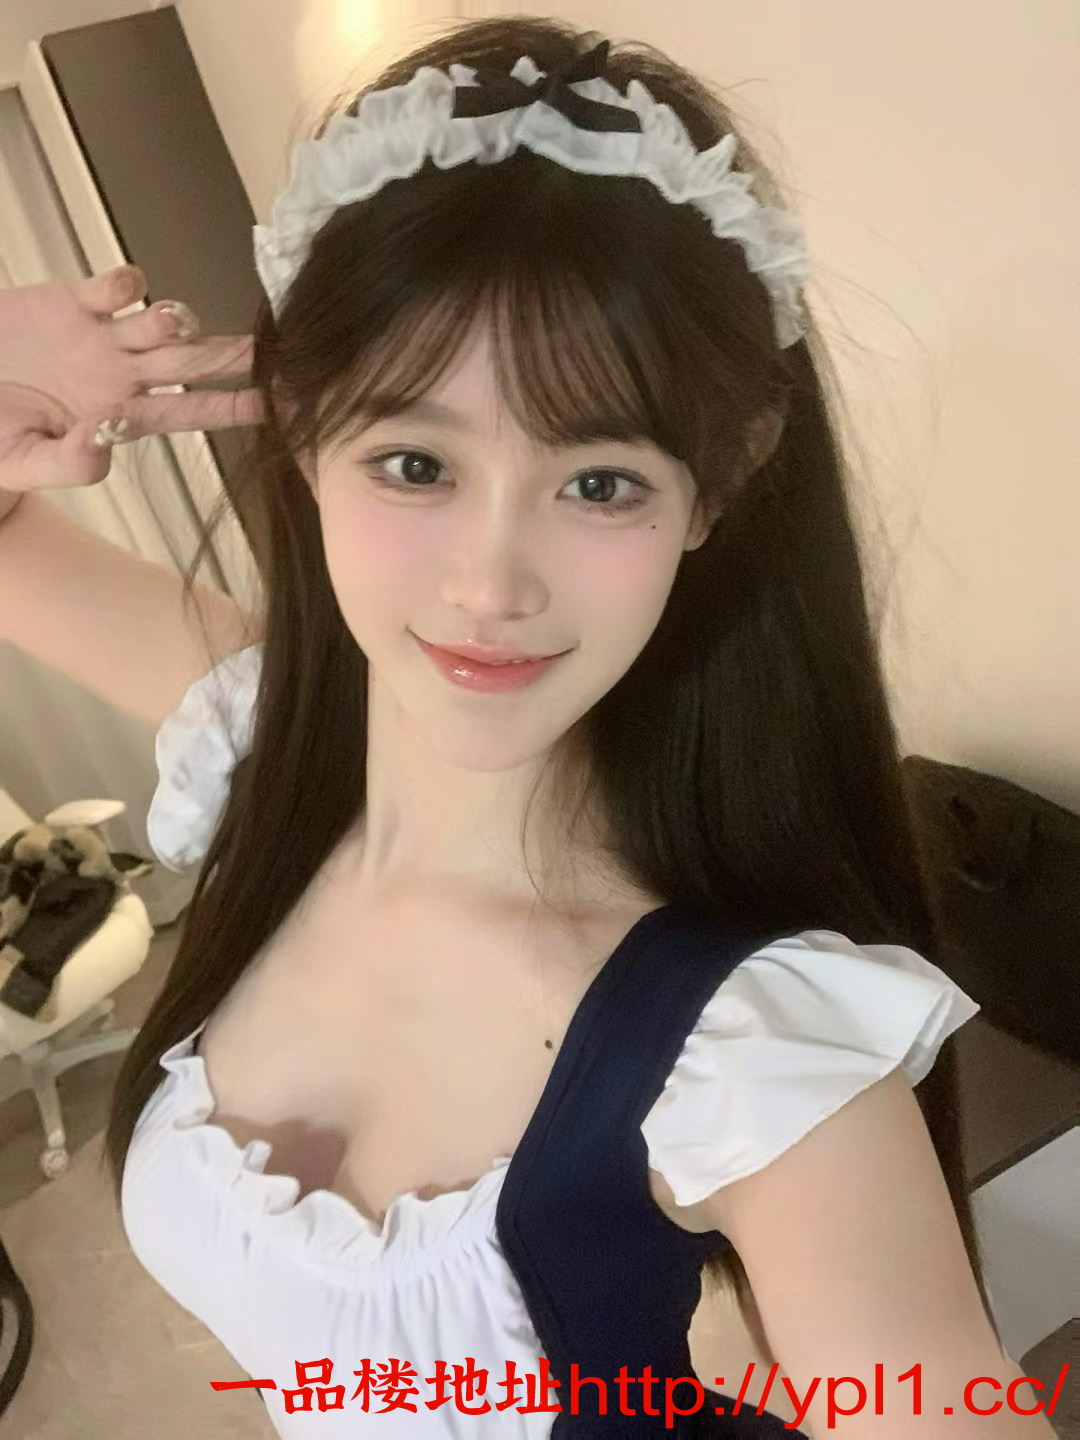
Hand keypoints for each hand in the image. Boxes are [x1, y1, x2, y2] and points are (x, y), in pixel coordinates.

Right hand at [0, 265, 262, 493]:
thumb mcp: (24, 462)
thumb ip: (69, 462)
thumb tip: (107, 440)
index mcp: (122, 418)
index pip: (190, 413)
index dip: (232, 407)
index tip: (275, 405)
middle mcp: (122, 376)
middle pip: (191, 365)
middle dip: (232, 357)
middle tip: (273, 349)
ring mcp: (100, 339)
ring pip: (157, 325)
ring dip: (174, 321)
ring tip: (173, 325)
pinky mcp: (68, 304)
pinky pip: (110, 290)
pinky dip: (125, 285)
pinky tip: (125, 289)